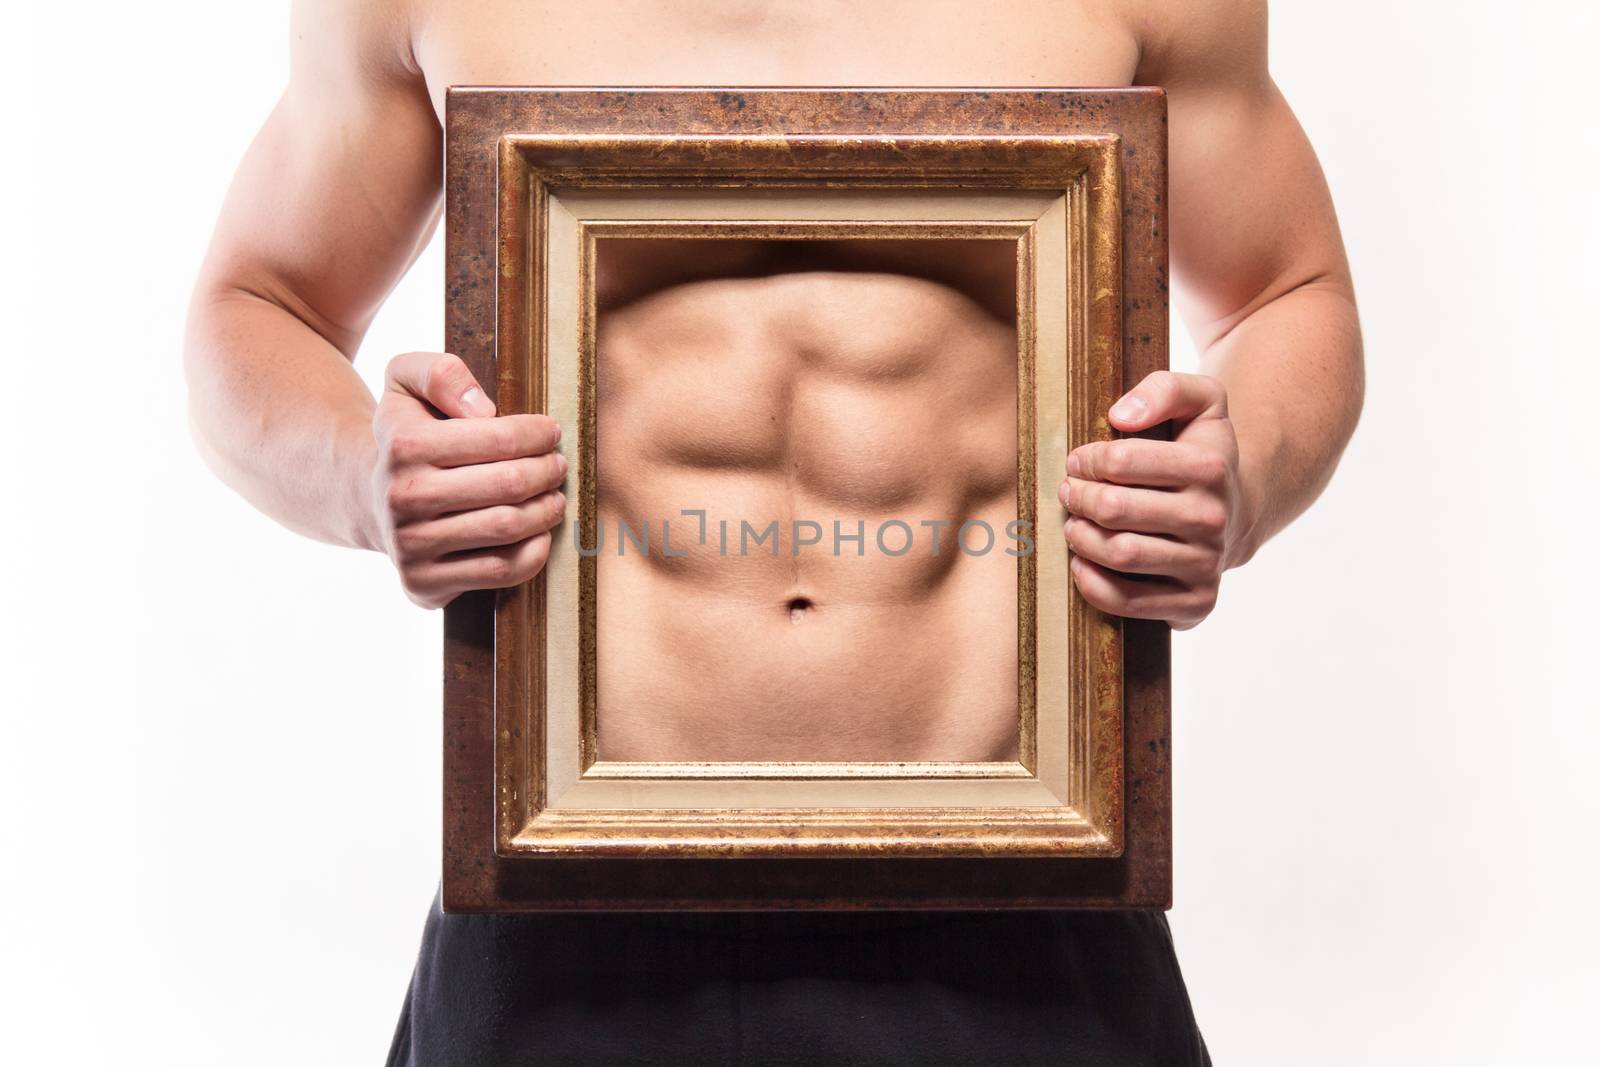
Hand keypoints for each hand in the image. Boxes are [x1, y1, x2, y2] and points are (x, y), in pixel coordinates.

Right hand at [370, 352, 566, 608]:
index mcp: (404, 446)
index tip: (551, 432)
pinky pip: (501, 571)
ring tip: (555, 496)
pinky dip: (534, 552)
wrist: (368, 497)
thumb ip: (440, 373)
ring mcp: (411, 547)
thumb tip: (483, 409)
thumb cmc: (407, 434)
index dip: (538, 434)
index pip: (500, 439)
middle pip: (510, 485)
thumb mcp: (407, 381)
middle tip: (558, 465)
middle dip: (548, 471)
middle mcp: (403, 499)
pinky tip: (540, 533)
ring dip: (547, 510)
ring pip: (508, 528)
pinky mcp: (423, 584)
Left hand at [1058, 371, 1243, 629]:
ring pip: (1121, 555)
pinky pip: (1129, 602)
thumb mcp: (1200, 403)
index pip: (1123, 462)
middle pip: (1116, 511)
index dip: (1088, 461)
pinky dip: (1092, 584)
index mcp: (1210, 467)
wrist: (1235, 510)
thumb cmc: (1200, 452)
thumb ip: (1166, 390)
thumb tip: (1122, 415)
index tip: (1077, 461)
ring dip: (1082, 539)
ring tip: (1073, 525)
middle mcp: (1214, 519)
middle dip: (1079, 499)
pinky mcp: (1196, 603)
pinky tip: (1081, 562)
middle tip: (1068, 493)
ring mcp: (1207, 565)